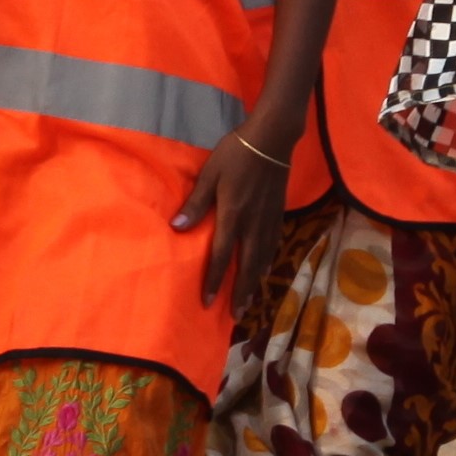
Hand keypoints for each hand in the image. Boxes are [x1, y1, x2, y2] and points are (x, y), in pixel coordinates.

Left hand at [180, 128, 292, 317]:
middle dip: (241, 292)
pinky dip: (268, 262)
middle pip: (247, 266)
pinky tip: (265, 271)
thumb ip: (195, 204)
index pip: (222, 256)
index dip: (215, 280)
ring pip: (263, 259)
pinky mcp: (278, 213)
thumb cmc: (235, 155)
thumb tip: (177, 228)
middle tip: (236, 315)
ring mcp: (268, 220)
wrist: (271, 139)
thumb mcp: (209, 175)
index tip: (208, 302)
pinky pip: (273, 245)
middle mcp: (253, 224)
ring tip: (250, 302)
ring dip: (256, 282)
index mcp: (233, 216)